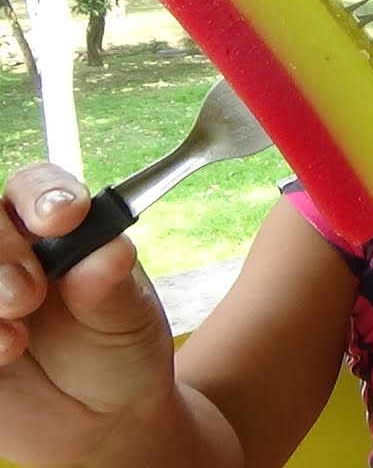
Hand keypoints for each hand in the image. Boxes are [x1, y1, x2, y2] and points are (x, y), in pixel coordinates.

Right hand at [0, 163, 175, 465]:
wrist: (104, 415)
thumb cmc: (119, 349)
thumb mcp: (129, 317)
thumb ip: (113, 285)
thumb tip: (112, 251)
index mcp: (53, 229)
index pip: (34, 187)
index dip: (42, 194)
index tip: (65, 217)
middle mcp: (6, 252)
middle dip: (0, 248)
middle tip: (30, 293)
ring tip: (17, 338)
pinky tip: (4, 355)